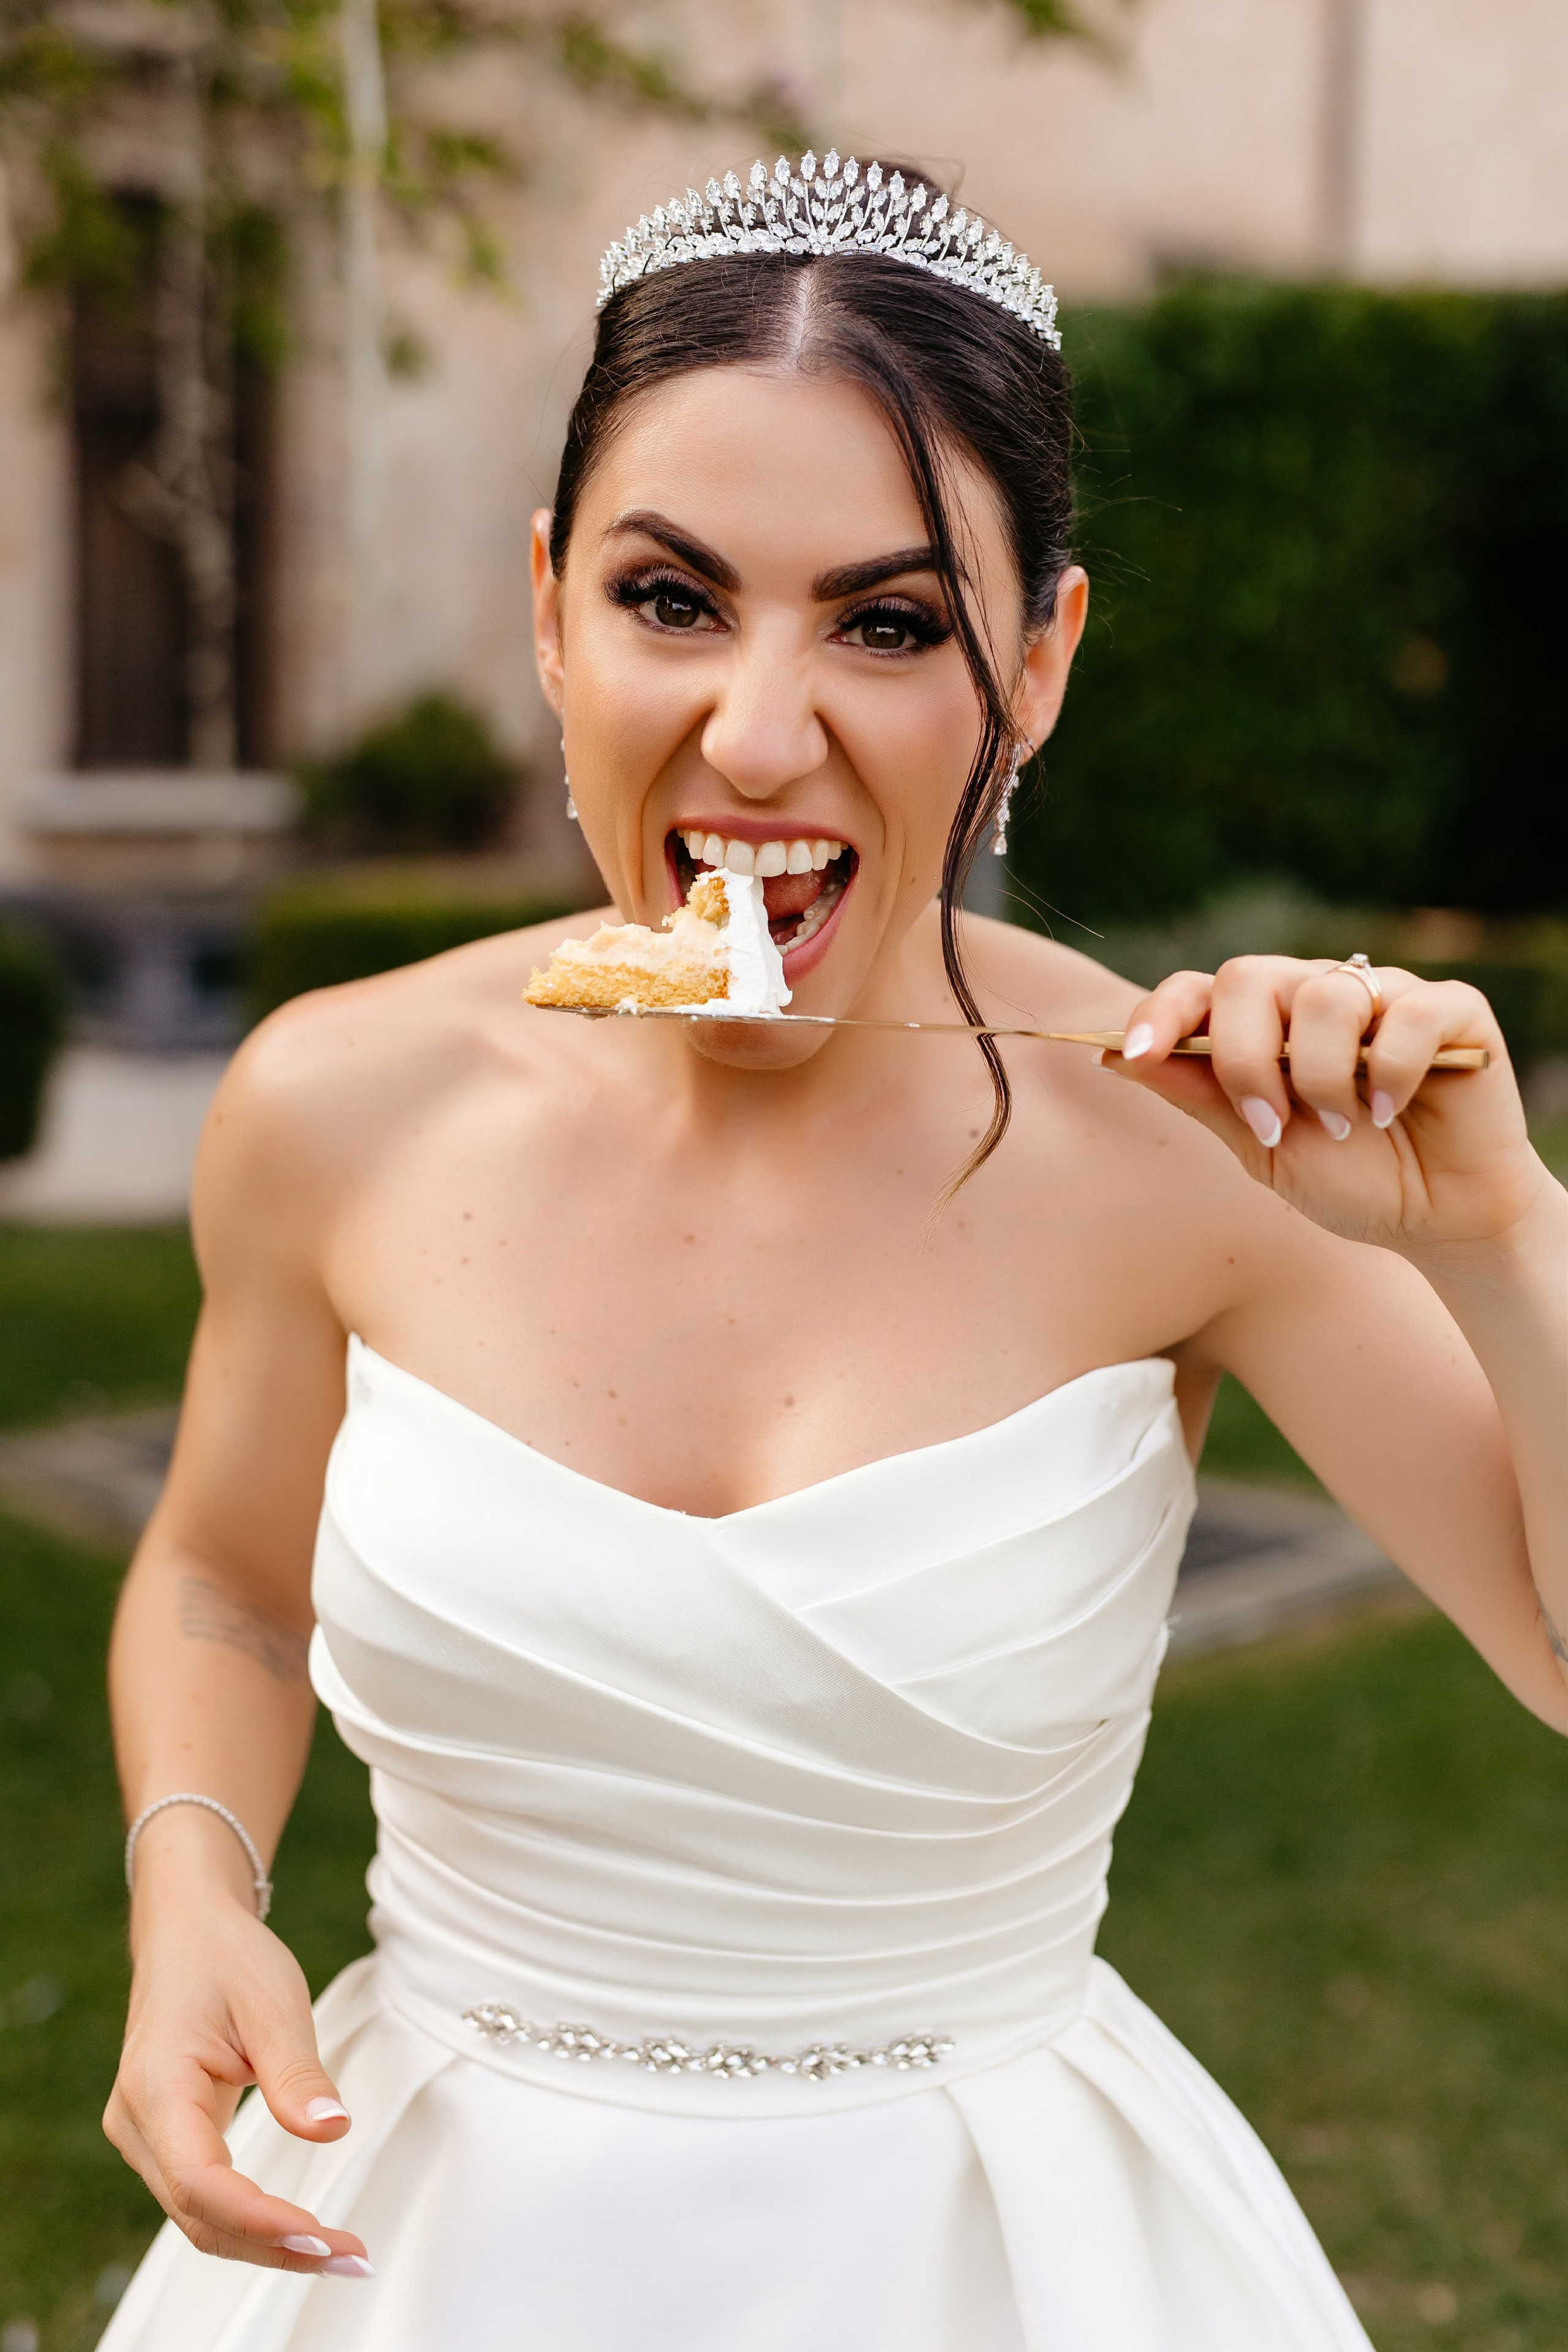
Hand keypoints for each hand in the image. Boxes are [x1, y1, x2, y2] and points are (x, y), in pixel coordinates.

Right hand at [104, 1892, 372, 2273]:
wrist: (188, 1933)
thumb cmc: (226, 1959)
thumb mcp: (274, 2003)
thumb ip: (297, 2073)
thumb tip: (332, 2130)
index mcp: (156, 2087)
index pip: (200, 2181)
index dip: (259, 2218)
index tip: (320, 2235)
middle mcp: (138, 2124)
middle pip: (199, 2215)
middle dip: (274, 2246)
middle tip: (350, 2258)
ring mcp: (147, 2136)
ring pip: (200, 2217)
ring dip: (266, 2244)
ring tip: (338, 2254)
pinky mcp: (167, 2140)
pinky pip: (204, 2198)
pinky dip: (251, 2221)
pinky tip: (300, 2233)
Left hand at [1110, 956, 1550, 1255]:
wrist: (1438, 1220)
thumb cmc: (1350, 1180)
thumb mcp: (1262, 1147)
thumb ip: (1202, 1096)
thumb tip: (1115, 1057)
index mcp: (1265, 1024)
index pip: (1201, 988)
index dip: (1162, 1011)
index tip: (1138, 1053)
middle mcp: (1318, 995)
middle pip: (1251, 977)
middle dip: (1244, 1057)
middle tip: (1270, 1123)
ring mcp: (1385, 996)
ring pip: (1326, 994)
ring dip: (1322, 1075)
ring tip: (1343, 1126)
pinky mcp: (1453, 1010)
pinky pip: (1409, 1012)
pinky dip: (1393, 1069)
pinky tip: (1392, 1111)